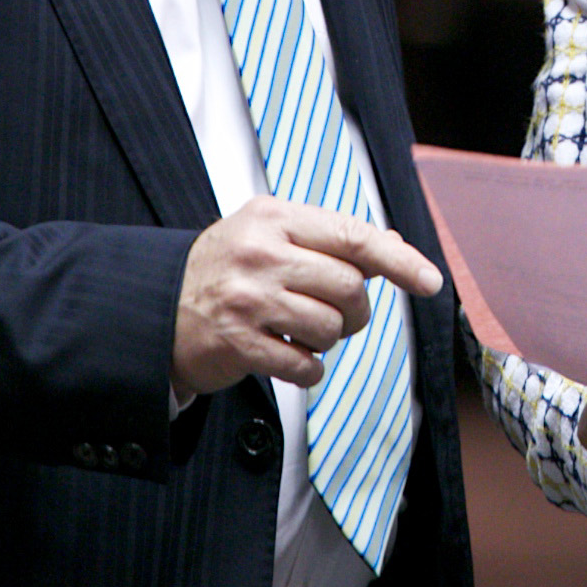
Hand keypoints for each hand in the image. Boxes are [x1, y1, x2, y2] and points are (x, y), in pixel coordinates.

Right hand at [172, 196, 442, 397]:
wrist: (155, 309)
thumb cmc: (225, 269)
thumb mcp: (269, 233)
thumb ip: (328, 238)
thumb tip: (394, 244)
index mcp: (273, 216)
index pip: (353, 236)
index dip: (399, 260)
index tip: (431, 281)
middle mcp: (261, 252)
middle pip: (349, 287)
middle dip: (355, 310)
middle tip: (335, 315)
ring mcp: (248, 298)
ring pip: (331, 327)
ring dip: (328, 340)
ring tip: (300, 331)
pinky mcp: (238, 343)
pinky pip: (305, 365)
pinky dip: (308, 369)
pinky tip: (288, 356)